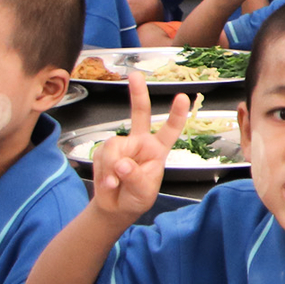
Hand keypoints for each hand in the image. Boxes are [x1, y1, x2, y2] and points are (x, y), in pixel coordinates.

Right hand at [90, 75, 191, 221]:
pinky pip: (100, 157)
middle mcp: (140, 142)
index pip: (170, 130)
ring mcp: (122, 146)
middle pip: (139, 114)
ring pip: (114, 146)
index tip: (183, 97)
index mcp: (158, 149)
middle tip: (134, 75)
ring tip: (115, 184)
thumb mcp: (143, 192)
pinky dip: (103, 173)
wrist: (115, 208)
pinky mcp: (105, 152)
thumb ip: (135, 177)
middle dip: (137, 94)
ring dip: (111, 168)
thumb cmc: (136, 198)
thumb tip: (122, 163)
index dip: (176, 114)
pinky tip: (108, 184)